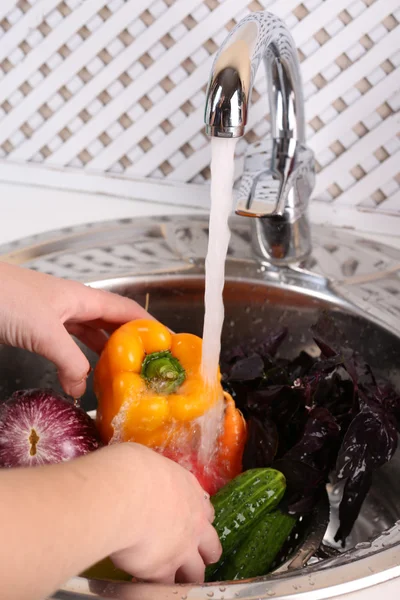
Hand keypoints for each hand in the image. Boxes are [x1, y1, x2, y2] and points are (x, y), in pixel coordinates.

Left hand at [0, 262, 150, 397]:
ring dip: (104, 353)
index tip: (170, 345)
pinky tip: (79, 375)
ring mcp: (55, 316)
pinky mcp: (38, 327)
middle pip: (112, 323)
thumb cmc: (6, 298)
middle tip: (147, 368)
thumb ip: (69, 361)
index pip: (127, 310)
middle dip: (131, 343)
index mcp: (84, 298)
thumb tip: (84, 387)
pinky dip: (76, 360)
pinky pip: (68, 345)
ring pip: (90, 335)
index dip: (151, 325)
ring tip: (121, 375)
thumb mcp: (45, 332)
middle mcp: (74, 305)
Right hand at [108, 444, 221, 583]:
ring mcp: (182, 550)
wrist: (126, 493)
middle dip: (207, 553)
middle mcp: (193, 523)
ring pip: (195, 572)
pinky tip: (151, 584)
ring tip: (183, 582)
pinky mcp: (162, 571)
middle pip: (211, 546)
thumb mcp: (152, 463)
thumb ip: (156, 476)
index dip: (201, 520)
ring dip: (189, 576)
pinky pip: (166, 586)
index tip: (197, 523)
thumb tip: (142, 472)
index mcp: (191, 493)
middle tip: (203, 558)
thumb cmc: (135, 470)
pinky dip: (159, 586)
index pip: (205, 511)